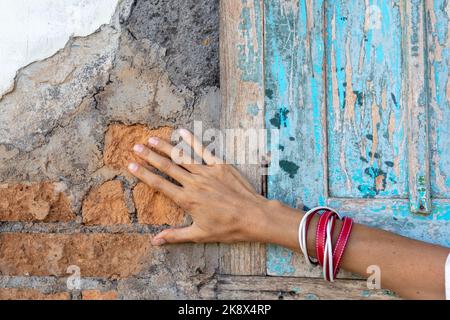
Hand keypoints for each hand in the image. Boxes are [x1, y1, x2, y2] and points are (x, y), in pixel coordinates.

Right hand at [127, 128, 274, 245]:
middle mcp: (193, 183)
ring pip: (182, 157)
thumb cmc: (227, 228)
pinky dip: (192, 141)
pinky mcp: (220, 166)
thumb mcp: (199, 234)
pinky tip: (182, 132)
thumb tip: (155, 241)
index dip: (143, 174)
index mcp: (186, 199)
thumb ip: (175, 235)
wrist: (253, 216)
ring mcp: (207, 173)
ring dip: (165, 147)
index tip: (131, 165)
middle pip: (167, 167)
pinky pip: (203, 151)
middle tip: (136, 146)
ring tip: (151, 138)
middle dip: (149, 156)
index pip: (159, 184)